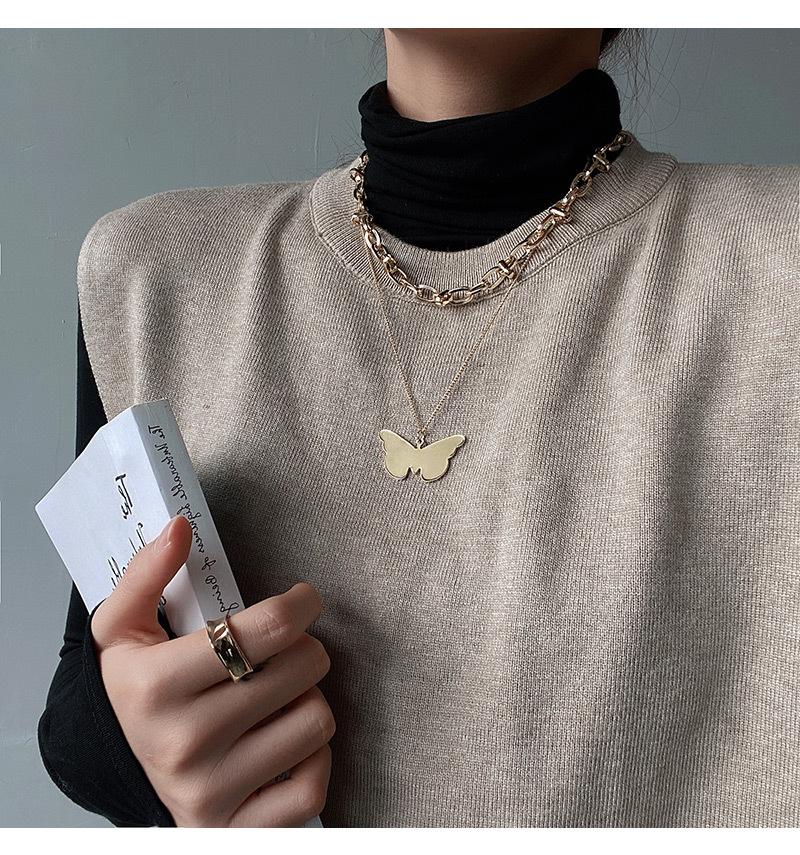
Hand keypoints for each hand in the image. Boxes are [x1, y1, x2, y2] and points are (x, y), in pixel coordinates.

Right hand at [91, 514, 333, 826]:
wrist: (115, 767)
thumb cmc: (131, 689)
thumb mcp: (121, 629)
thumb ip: (146, 574)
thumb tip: (179, 529)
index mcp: (157, 686)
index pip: (266, 628)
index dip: (301, 602)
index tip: (303, 600)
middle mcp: (184, 743)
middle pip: (302, 669)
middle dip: (302, 649)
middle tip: (282, 651)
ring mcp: (212, 792)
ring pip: (316, 721)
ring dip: (307, 700)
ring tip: (277, 697)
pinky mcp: (236, 828)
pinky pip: (313, 785)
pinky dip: (312, 759)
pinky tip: (283, 741)